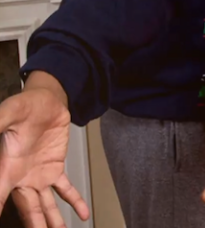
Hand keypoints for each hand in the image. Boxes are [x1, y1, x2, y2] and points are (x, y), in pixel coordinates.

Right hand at [0, 71, 89, 227]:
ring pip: (44, 204)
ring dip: (51, 220)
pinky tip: (83, 214)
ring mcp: (38, 175)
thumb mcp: (9, 112)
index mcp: (5, 167)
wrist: (46, 101)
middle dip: (33, 223)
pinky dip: (74, 201)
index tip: (0, 220)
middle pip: (26, 207)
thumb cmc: (24, 106)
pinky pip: (64, 189)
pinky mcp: (54, 169)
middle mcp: (20, 177)